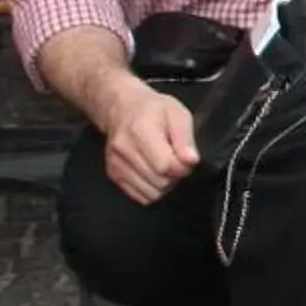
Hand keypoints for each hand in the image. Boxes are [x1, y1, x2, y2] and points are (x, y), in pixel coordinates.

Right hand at [102, 79, 198, 204]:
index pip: (165, 165)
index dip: (182, 168)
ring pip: (151, 193)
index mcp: (141, 130)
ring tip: (166, 167)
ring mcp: (116, 164)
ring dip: (165, 185)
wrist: (123, 109)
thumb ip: (185, 138)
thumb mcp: (177, 113)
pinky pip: (140, 196)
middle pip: (159, 181)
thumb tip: (191, 161)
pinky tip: (154, 174)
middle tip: (177, 162)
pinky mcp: (114, 174)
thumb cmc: (153, 110)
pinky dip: (152, 190)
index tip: (187, 160)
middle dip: (175, 176)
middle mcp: (124, 149)